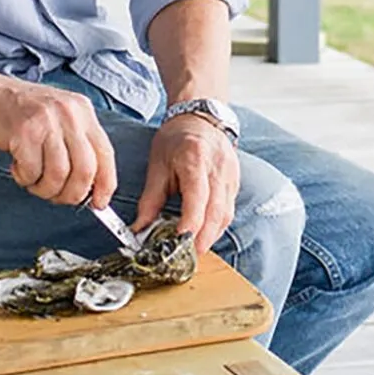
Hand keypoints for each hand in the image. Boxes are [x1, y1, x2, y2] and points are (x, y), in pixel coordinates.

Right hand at [0, 72, 118, 211]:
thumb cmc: (19, 111)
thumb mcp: (58, 118)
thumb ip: (76, 145)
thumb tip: (91, 187)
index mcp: (82, 111)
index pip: (106, 154)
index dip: (105, 185)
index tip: (99, 204)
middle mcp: (69, 113)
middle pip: (86, 170)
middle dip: (73, 194)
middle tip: (57, 196)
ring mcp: (47, 121)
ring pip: (59, 175)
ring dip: (45, 189)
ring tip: (33, 181)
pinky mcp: (24, 132)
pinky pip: (33, 172)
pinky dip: (25, 179)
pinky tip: (18, 167)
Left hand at [135, 116, 239, 252]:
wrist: (199, 118)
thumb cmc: (176, 139)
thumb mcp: (157, 166)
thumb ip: (150, 200)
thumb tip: (138, 230)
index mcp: (195, 158)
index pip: (197, 196)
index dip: (190, 222)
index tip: (179, 241)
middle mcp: (218, 167)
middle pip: (216, 210)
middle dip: (203, 237)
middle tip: (189, 256)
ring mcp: (230, 174)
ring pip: (226, 213)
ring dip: (212, 235)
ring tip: (195, 249)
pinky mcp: (235, 181)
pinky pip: (229, 209)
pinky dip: (217, 225)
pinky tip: (205, 234)